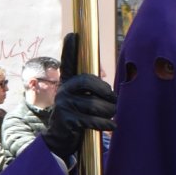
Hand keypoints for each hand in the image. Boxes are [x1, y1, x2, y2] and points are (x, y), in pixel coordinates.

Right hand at [42, 33, 116, 160]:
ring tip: (112, 115)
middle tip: (114, 101)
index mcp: (68, 83)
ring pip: (94, 104)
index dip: (70, 49)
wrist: (60, 140)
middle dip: (106, 92)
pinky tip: (112, 126)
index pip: (68, 63)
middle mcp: (63, 90)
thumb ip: (92, 92)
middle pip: (88, 82)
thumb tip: (113, 94)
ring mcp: (63, 104)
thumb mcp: (82, 101)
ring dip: (109, 111)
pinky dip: (105, 124)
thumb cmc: (78, 117)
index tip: (73, 34)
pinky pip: (92, 119)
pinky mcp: (67, 119)